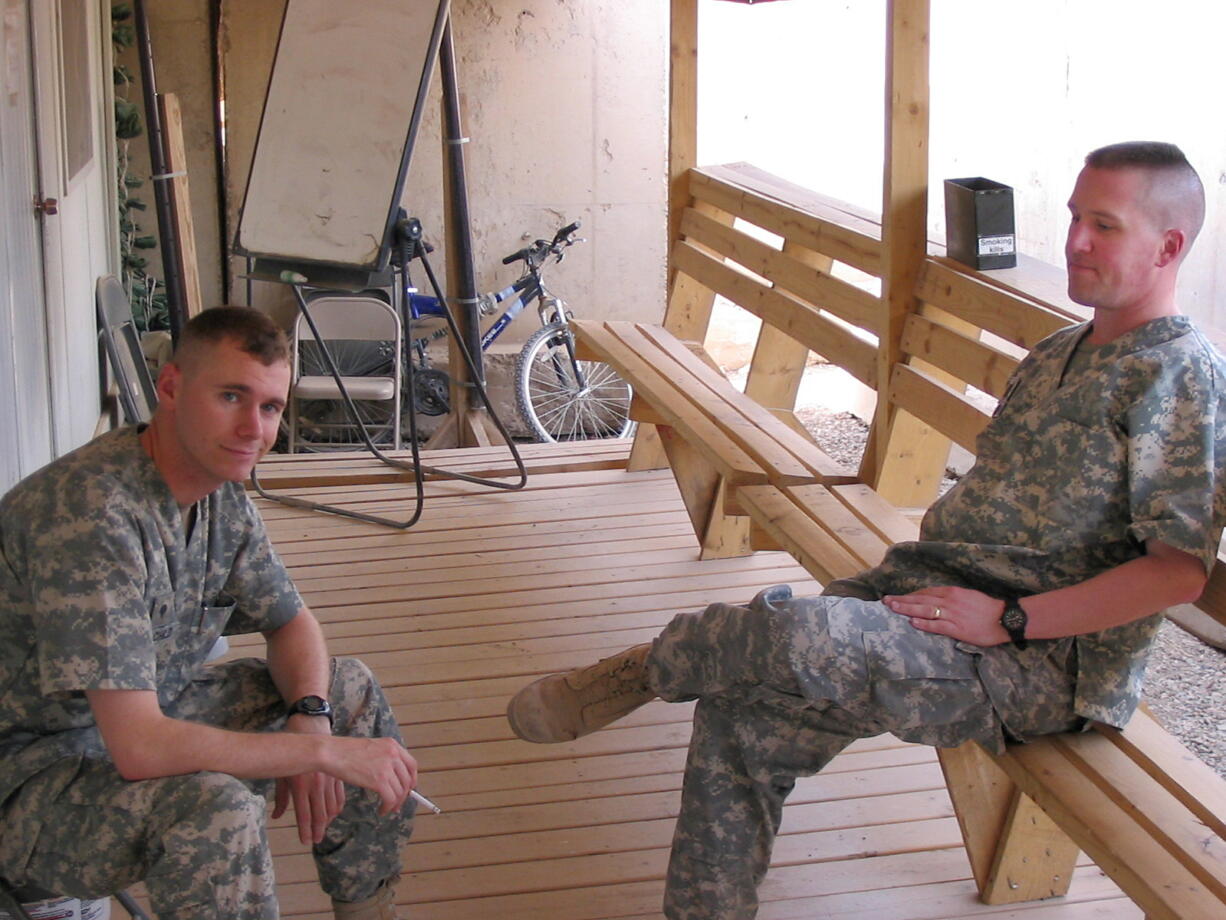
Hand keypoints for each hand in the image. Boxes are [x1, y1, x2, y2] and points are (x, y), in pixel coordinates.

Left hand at [275, 714, 345, 844]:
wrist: (309, 729)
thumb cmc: (290, 752)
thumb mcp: (282, 774)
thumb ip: (281, 798)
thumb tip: (277, 817)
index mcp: (301, 785)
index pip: (304, 815)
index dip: (305, 831)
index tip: (306, 842)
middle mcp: (317, 784)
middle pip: (320, 814)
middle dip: (318, 830)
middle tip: (316, 840)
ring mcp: (330, 780)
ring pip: (332, 807)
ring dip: (327, 821)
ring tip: (322, 829)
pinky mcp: (338, 774)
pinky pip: (340, 797)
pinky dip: (337, 808)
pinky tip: (332, 814)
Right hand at [323, 735, 417, 819]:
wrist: (331, 752)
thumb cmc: (344, 751)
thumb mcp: (371, 748)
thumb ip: (384, 758)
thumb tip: (392, 777)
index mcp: (392, 745)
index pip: (412, 764)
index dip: (411, 779)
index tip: (408, 789)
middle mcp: (393, 754)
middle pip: (408, 780)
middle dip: (404, 795)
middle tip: (397, 804)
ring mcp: (387, 767)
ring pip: (400, 792)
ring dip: (395, 803)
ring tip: (387, 809)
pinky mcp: (379, 780)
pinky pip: (390, 799)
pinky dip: (388, 807)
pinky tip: (381, 810)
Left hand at [882, 586, 1010, 646]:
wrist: (1005, 618)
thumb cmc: (987, 608)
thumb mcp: (966, 596)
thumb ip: (950, 598)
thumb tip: (934, 600)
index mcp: (951, 592)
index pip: (925, 593)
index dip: (909, 595)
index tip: (897, 596)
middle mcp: (949, 601)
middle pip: (920, 599)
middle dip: (901, 600)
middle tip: (885, 601)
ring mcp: (952, 614)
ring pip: (924, 610)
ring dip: (907, 609)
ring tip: (892, 608)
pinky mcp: (957, 628)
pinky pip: (937, 625)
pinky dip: (924, 623)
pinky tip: (912, 622)